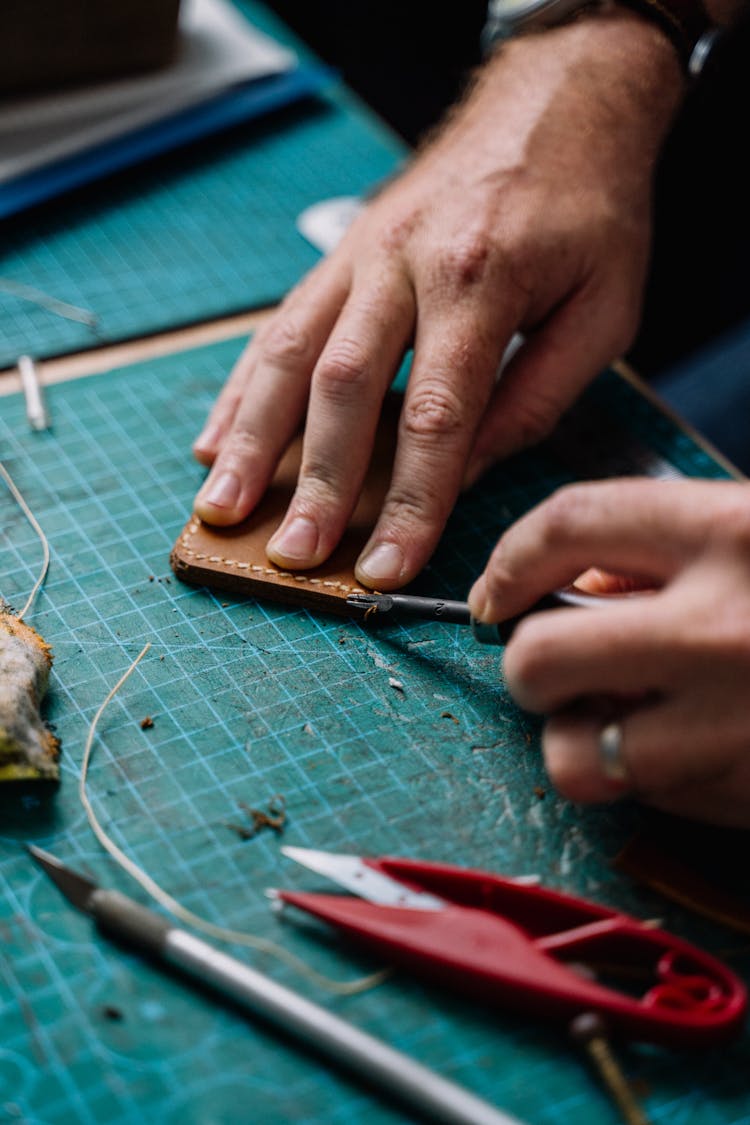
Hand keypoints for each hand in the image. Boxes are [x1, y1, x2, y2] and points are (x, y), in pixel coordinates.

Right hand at [193, 14, 682, 588]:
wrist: (556, 100)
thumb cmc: (590, 208)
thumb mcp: (603, 308)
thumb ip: (535, 395)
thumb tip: (466, 470)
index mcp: (480, 279)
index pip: (437, 417)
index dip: (410, 502)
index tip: (385, 570)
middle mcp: (403, 264)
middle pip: (344, 389)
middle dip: (316, 484)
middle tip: (294, 556)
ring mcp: (358, 255)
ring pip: (289, 355)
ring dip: (251, 439)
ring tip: (222, 507)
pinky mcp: (337, 255)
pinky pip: (278, 326)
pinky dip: (242, 388)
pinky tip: (216, 439)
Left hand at [468, 479, 749, 827]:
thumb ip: (672, 548)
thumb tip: (572, 589)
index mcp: (737, 533)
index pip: (569, 524)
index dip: (509, 559)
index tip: (495, 593)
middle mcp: (726, 629)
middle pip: (540, 657)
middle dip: (530, 666)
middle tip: (556, 665)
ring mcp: (740, 727)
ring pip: (577, 758)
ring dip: (581, 742)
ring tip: (625, 719)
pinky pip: (654, 804)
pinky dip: (656, 781)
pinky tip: (702, 749)